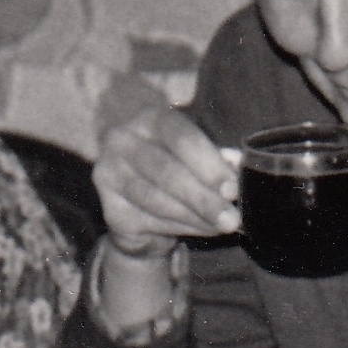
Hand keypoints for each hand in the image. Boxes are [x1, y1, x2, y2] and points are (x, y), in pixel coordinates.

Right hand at [90, 106, 239, 257]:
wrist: (134, 186)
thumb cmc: (176, 162)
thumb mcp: (195, 152)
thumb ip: (216, 160)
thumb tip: (238, 171)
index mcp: (149, 118)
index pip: (180, 137)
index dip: (209, 165)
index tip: (232, 189)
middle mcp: (122, 141)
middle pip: (166, 172)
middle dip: (203, 198)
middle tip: (231, 218)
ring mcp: (110, 174)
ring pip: (156, 200)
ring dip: (195, 217)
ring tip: (222, 226)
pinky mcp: (110, 207)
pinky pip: (149, 220)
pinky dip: (182, 227)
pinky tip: (202, 228)